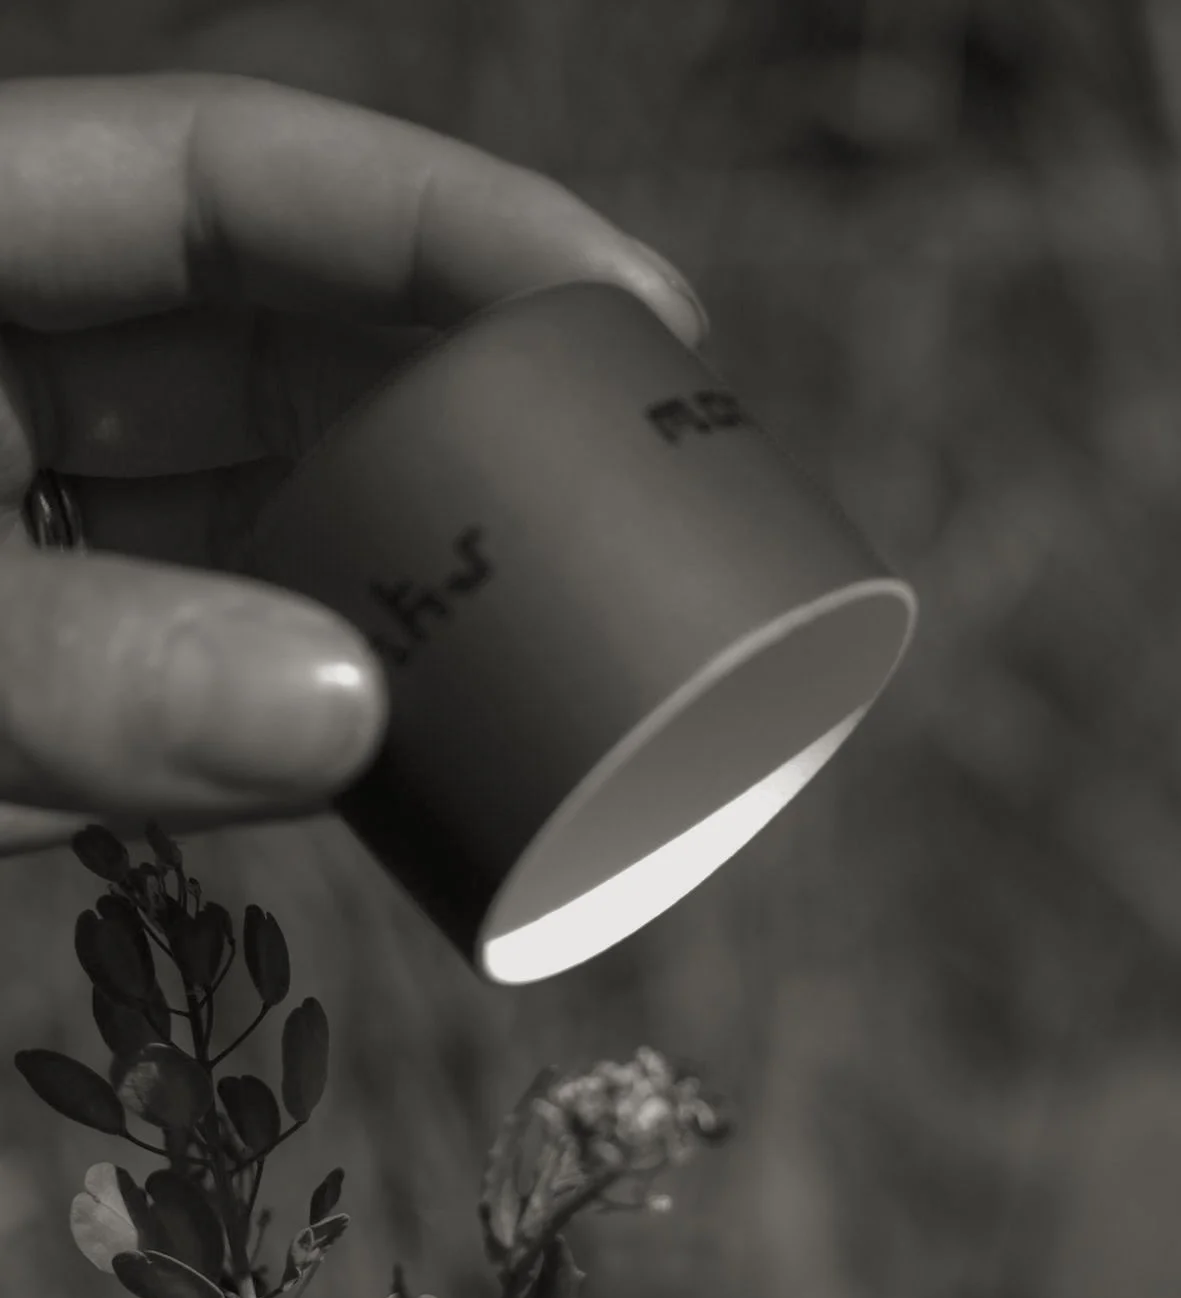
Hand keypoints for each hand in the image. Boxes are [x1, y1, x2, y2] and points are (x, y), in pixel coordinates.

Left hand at [0, 73, 705, 848]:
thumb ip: (78, 671)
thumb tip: (352, 718)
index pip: (219, 180)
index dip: (433, 217)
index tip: (627, 303)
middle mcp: (4, 387)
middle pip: (272, 349)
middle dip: (457, 410)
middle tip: (645, 479)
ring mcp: (23, 545)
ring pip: (260, 527)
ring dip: (412, 589)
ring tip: (574, 643)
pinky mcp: (38, 705)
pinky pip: (212, 689)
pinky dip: (325, 730)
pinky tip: (446, 763)